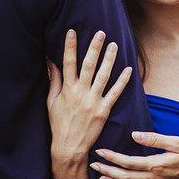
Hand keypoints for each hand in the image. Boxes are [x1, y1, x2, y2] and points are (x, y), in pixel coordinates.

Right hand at [47, 30, 132, 166]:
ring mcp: (93, 102)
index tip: (72, 32)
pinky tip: (128, 70)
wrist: (69, 147)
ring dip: (109, 59)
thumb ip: (54, 80)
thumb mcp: (51, 101)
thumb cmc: (58, 124)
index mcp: (67, 90)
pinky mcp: (103, 111)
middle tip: (100, 33)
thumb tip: (51, 61)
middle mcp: (80, 93)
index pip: (68, 63)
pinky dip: (122, 81)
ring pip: (103, 76)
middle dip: (94, 48)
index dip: (70, 46)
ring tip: (114, 45)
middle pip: (88, 66)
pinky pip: (115, 93)